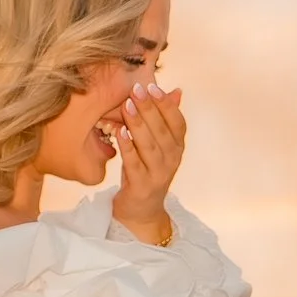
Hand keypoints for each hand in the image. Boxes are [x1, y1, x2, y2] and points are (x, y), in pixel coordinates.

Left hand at [111, 84, 186, 242]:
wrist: (141, 210)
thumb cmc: (146, 171)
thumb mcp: (157, 144)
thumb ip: (165, 119)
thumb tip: (176, 91)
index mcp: (177, 147)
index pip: (177, 123)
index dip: (166, 105)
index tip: (152, 87)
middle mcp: (172, 160)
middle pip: (163, 131)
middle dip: (149, 109)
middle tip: (136, 90)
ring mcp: (158, 174)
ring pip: (149, 146)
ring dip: (138, 124)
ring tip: (127, 106)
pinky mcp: (142, 186)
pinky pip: (134, 163)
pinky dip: (128, 147)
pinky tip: (120, 132)